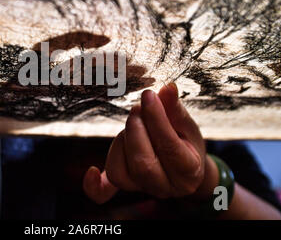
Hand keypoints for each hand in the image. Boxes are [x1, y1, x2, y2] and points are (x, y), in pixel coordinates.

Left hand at [83, 83, 218, 203]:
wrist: (183, 167)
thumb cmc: (186, 142)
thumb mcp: (186, 125)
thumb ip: (175, 109)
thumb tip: (167, 88)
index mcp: (189, 172)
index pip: (170, 148)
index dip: (157, 120)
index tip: (148, 96)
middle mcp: (165, 187)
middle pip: (142, 164)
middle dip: (135, 130)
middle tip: (136, 108)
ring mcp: (142, 189)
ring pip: (120, 172)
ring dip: (121, 142)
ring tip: (133, 123)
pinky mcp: (124, 187)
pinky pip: (105, 193)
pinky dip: (95, 186)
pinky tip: (91, 170)